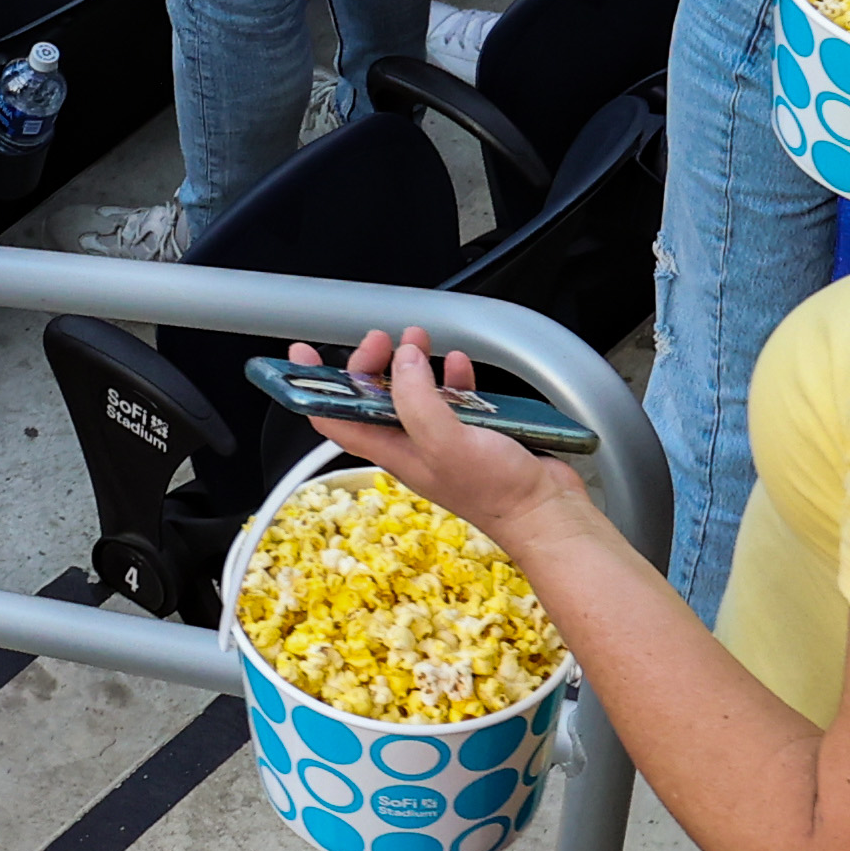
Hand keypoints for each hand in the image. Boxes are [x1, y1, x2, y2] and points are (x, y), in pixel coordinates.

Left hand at [285, 324, 579, 551]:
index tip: (301, 356)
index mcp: (393, 450)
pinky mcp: (474, 432)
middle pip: (374, 398)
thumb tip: (403, 359)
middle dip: (371, 363)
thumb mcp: (444, 442)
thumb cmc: (496, 492)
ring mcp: (443, 438)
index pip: (335, 418)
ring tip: (420, 338)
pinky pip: (455, 397)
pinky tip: (458, 364)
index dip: (313, 388)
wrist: (548, 512)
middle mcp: (412, 444)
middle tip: (383, 338)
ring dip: (413, 363)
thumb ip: (416, 399)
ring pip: (414, 392)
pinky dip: (453, 376)